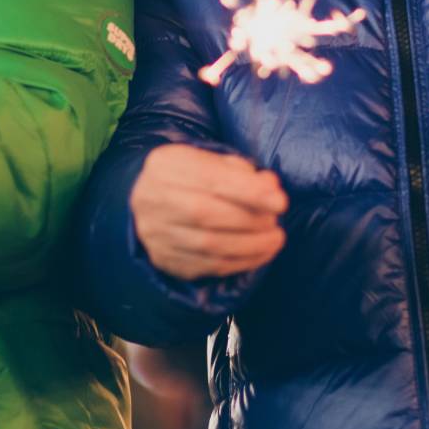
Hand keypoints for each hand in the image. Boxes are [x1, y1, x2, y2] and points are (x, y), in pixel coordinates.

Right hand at [131, 144, 287, 280]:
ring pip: (208, 245)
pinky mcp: (164, 258)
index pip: (210, 179)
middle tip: (276, 223)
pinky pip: (206, 266)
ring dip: (250, 245)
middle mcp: (152, 199)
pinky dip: (240, 263)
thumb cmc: (189, 177)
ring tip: (275, 239)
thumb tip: (271, 188)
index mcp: (166, 166)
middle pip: (206, 213)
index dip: (249, 192)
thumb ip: (240, 172)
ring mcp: (155, 232)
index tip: (280, 202)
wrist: (149, 201)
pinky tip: (260, 255)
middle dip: (251, 221)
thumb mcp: (210, 161)